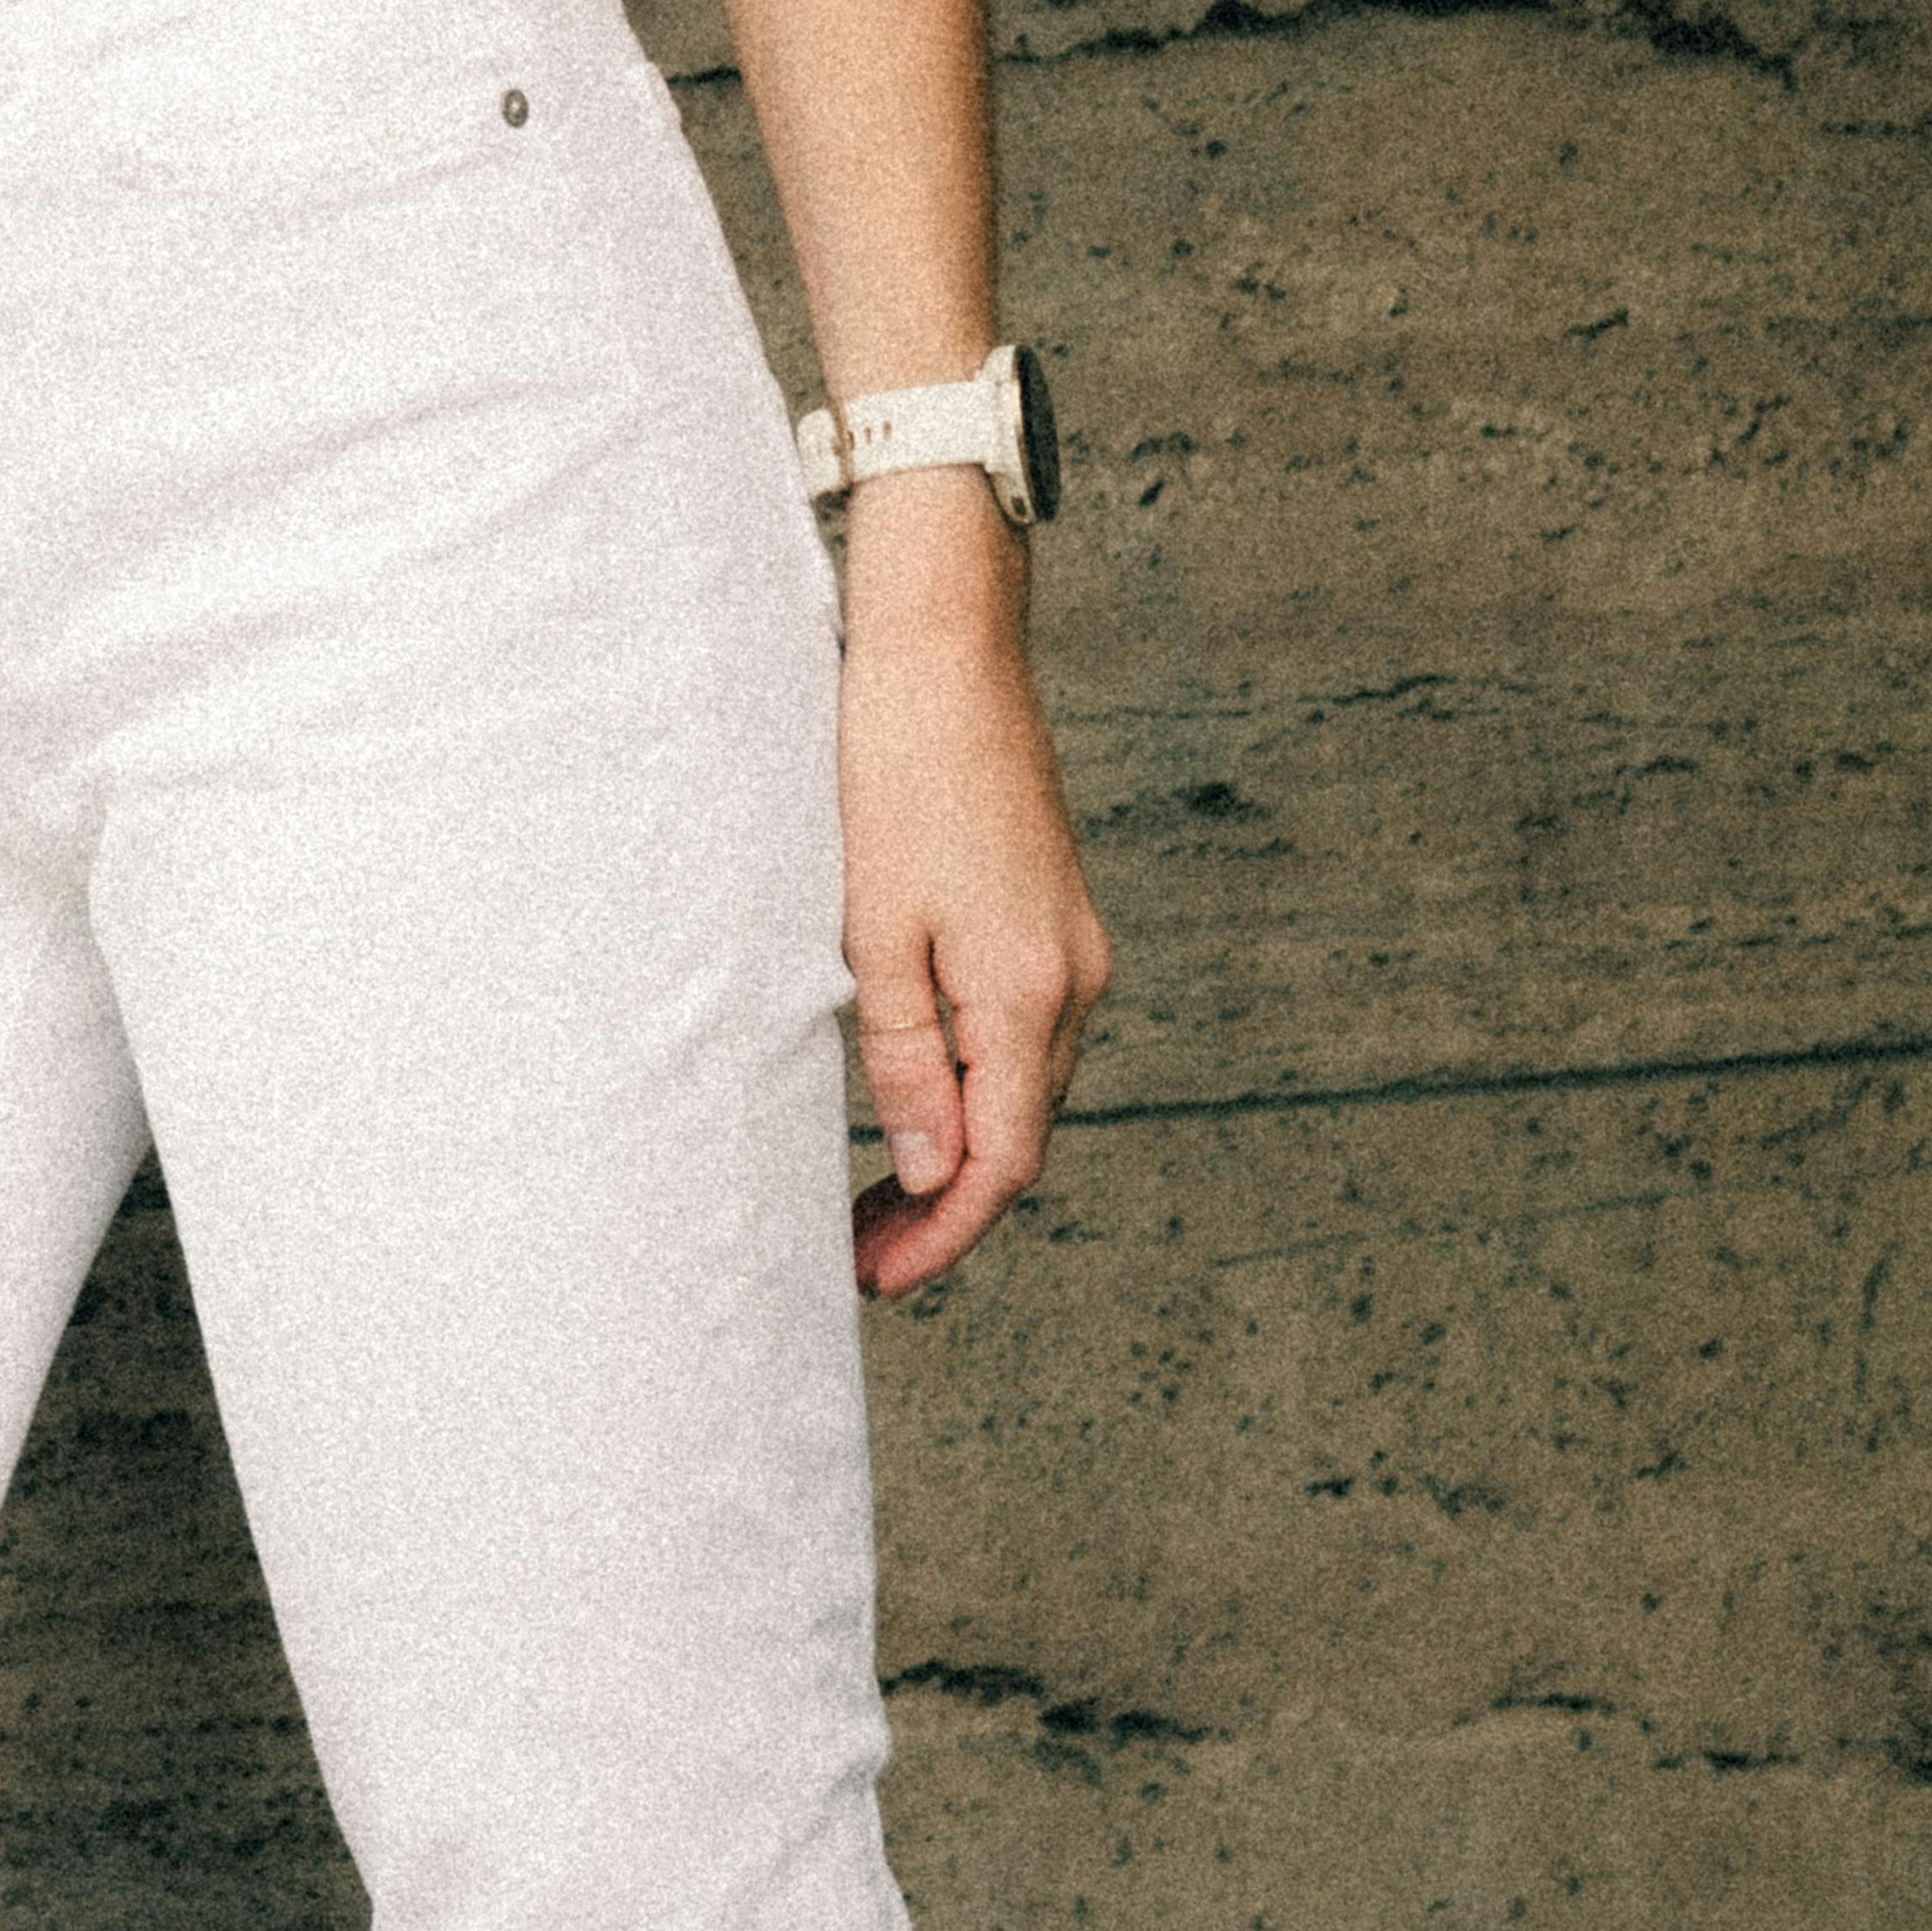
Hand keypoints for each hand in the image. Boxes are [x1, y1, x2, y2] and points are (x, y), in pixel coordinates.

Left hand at [833, 484, 1113, 1301]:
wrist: (945, 650)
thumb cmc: (893, 775)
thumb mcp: (875, 929)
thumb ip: (905, 1061)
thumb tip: (934, 1177)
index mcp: (1028, 994)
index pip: (999, 1166)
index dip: (940, 1238)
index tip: (876, 1280)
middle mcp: (1073, 981)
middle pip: (1021, 1137)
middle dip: (944, 1206)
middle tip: (858, 1250)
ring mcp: (1072, 945)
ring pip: (1024, 1086)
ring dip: (959, 1145)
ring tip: (874, 1186)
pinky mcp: (1052, 915)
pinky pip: (1023, 1031)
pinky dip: (974, 1080)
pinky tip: (918, 1085)